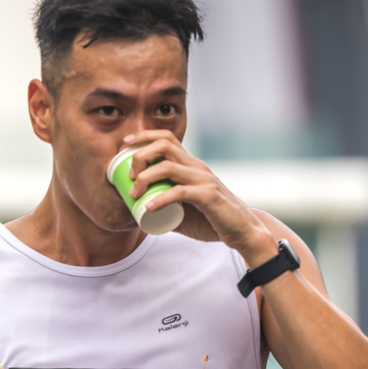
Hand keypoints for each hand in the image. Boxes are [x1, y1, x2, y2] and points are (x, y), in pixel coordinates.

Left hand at [120, 130, 278, 262]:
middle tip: (129, 175)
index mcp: (191, 165)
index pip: (166, 138)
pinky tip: (149, 208)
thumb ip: (166, 205)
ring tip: (134, 192)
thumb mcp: (184, 209)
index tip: (124, 145)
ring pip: (168, 167)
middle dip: (140, 156)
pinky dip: (161, 199)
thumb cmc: (212, 219)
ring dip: (145, 177)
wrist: (242, 231)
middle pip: (164, 145)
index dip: (143, 137)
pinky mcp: (209, 196)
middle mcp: (197, 167)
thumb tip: (140, 210)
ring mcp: (203, 180)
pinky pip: (180, 192)